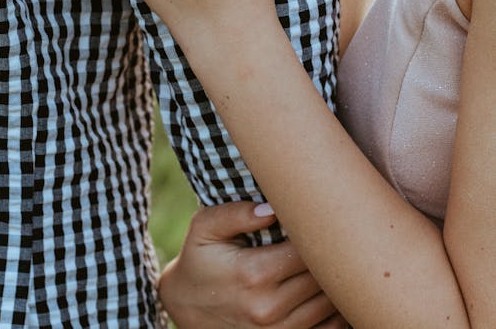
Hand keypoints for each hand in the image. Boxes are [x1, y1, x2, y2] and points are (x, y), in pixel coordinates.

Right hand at [159, 201, 346, 328]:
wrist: (184, 308)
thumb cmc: (200, 260)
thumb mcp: (205, 228)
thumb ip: (236, 213)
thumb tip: (272, 209)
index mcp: (253, 273)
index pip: (308, 249)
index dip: (319, 231)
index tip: (319, 217)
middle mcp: (268, 308)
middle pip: (323, 276)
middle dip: (330, 253)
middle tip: (331, 232)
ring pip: (330, 303)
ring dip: (334, 280)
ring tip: (329, 256)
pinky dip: (334, 310)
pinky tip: (325, 288)